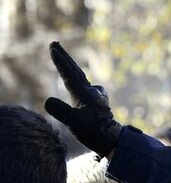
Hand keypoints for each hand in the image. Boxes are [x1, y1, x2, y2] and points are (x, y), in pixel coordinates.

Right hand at [44, 42, 121, 157]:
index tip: (53, 48)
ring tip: (61, 54)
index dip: (60, 62)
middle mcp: (89, 91)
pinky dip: (76, 76)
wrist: (111, 138)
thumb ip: (61, 111)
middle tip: (54, 43)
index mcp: (83, 94)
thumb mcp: (74, 123)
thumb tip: (47, 100)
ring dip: (70, 65)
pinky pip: (83, 84)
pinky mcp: (96, 100)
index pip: (69, 74)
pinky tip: (75, 78)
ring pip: (79, 75)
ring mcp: (94, 95)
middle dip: (64, 57)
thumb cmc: (93, 131)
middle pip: (75, 70)